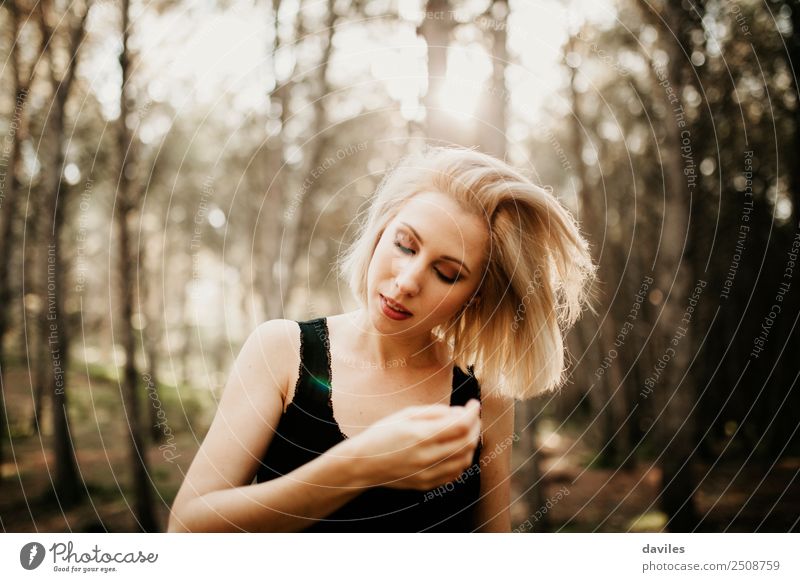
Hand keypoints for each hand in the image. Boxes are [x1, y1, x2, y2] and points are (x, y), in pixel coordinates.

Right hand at [343, 399, 480, 490]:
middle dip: (475, 426)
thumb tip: (459, 412)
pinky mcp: (428, 484)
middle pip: (467, 443)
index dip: (472, 413)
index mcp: (421, 435)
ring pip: (465, 460)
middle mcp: (427, 457)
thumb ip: (434, 412)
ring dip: (470, 444)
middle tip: (472, 417)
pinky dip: (462, 459)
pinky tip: (455, 449)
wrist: (364, 464)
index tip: (473, 404)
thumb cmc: (382, 434)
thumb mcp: (405, 414)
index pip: (461, 425)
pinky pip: (455, 473)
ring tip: (464, 431)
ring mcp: (429, 473)